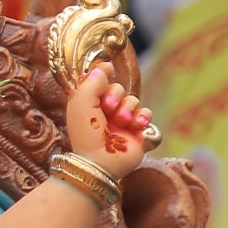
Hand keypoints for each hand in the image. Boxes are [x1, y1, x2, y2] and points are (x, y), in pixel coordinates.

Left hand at [64, 62, 154, 177]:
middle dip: (115, 96)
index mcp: (88, 103)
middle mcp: (105, 111)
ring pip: (133, 100)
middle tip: (108, 109)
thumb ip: (92, 81)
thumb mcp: (81, 103)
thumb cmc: (86, 133)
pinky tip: (135, 126)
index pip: (100, 81)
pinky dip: (142, 118)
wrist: (100, 162)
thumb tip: (104, 66)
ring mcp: (122, 122)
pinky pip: (146, 114)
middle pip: (118, 88)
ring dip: (128, 108)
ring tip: (122, 121)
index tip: (108, 70)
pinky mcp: (137, 132)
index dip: (104, 74)